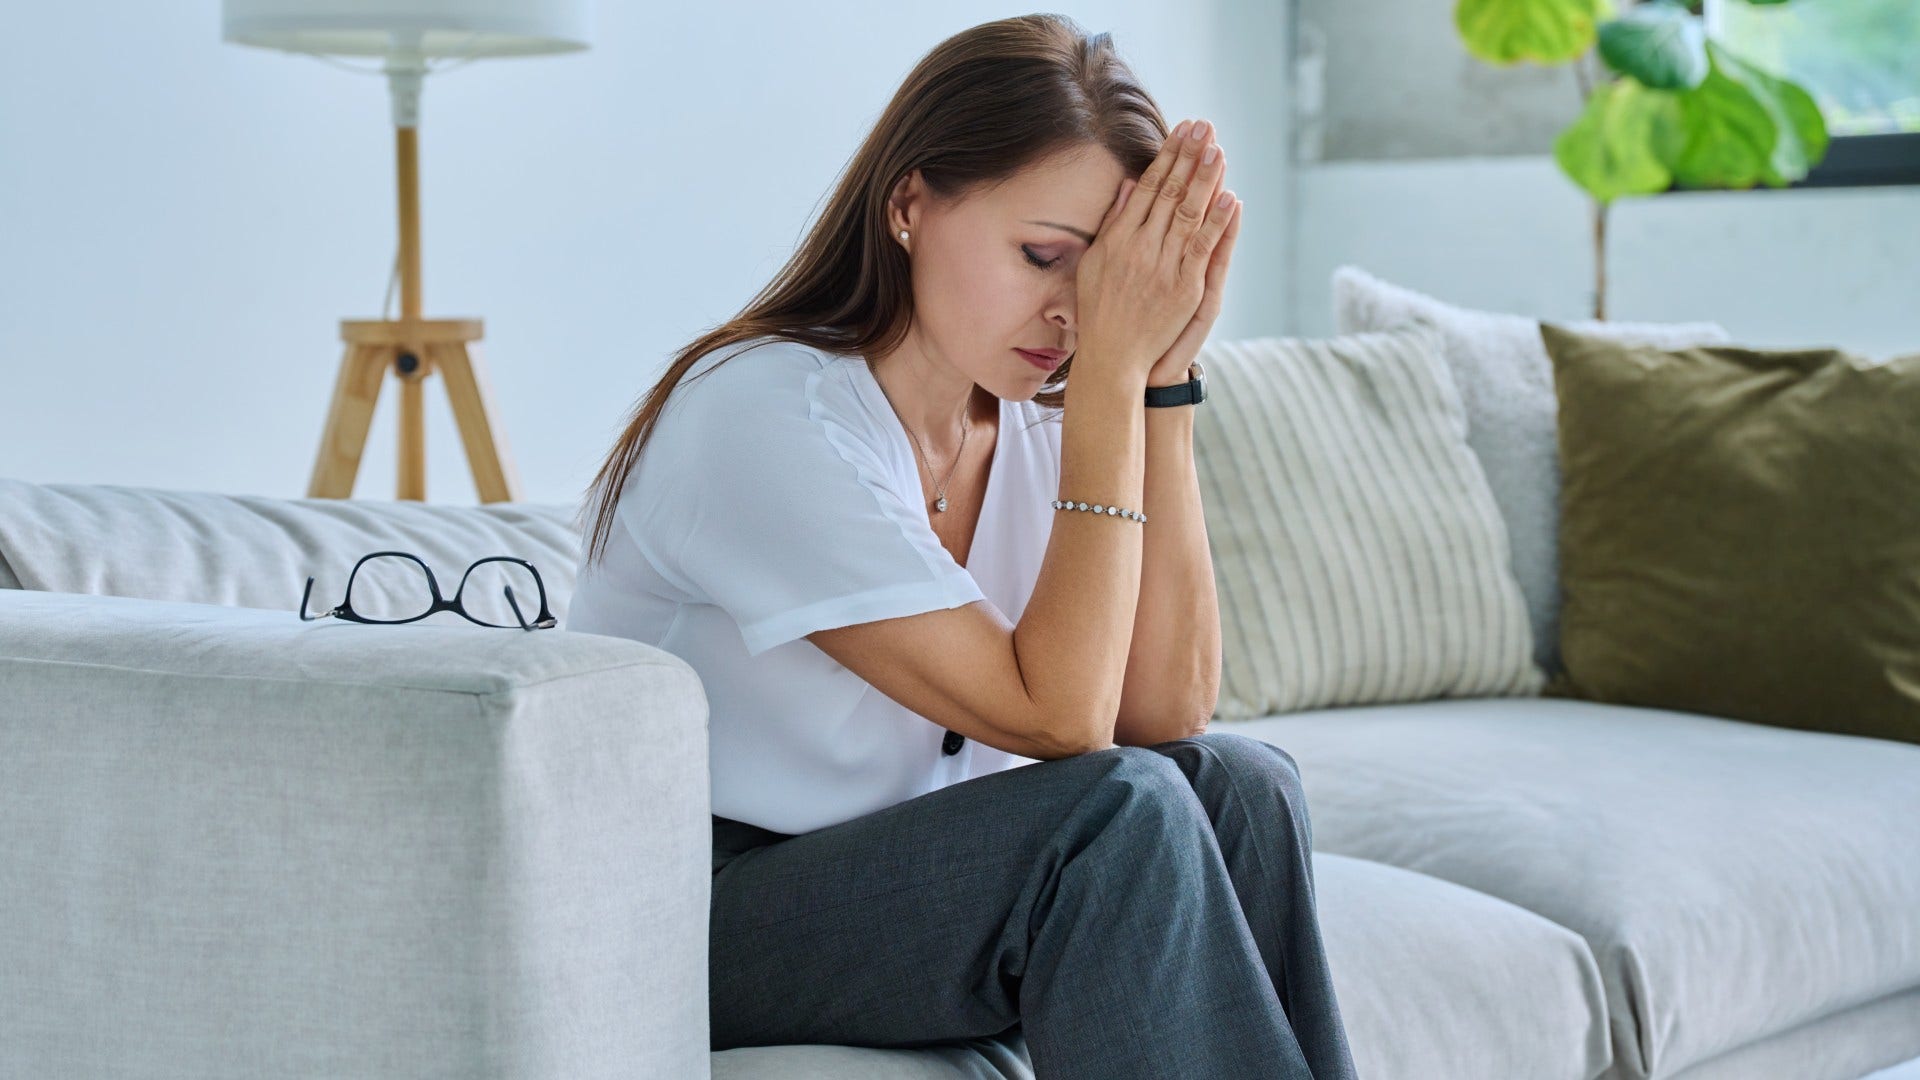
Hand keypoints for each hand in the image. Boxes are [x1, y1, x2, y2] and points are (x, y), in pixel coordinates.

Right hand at [1074, 117, 1241, 385]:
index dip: (1167, 156)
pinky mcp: (1184, 288)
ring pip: (1189, 215)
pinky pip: (1203, 249)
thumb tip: (1130, 185)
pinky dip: (1217, 223)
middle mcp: (1141, 248)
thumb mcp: (1094, 262)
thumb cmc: (1099, 310)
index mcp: (1118, 238)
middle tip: (1205, 127)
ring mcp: (1164, 267)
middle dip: (1189, 158)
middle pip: (1170, 193)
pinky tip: (1230, 198)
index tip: (1182, 131)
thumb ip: (1113, 223)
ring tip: (1219, 150)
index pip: (1149, 187)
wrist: (1111, 356)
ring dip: (1206, 181)